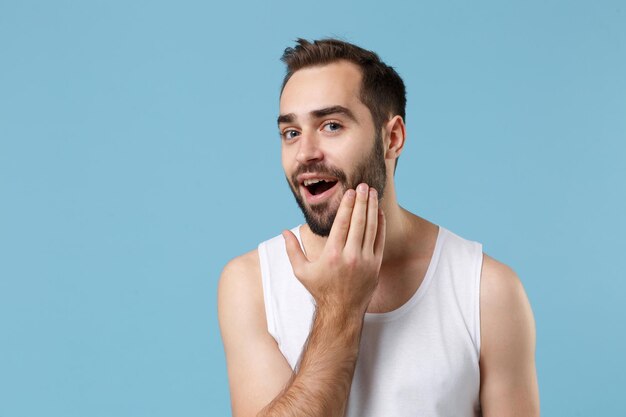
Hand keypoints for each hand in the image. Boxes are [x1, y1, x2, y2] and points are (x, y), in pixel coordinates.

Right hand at [282, 183, 385, 314]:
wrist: (342, 312)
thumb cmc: (320, 290)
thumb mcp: (301, 272)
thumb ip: (292, 250)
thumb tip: (284, 231)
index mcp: (332, 255)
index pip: (342, 224)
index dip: (347, 205)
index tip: (350, 191)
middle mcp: (350, 256)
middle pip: (358, 222)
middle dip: (362, 201)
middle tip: (364, 186)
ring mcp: (365, 261)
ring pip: (371, 228)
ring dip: (372, 208)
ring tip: (373, 193)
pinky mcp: (376, 266)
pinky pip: (380, 240)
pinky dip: (380, 225)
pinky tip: (379, 212)